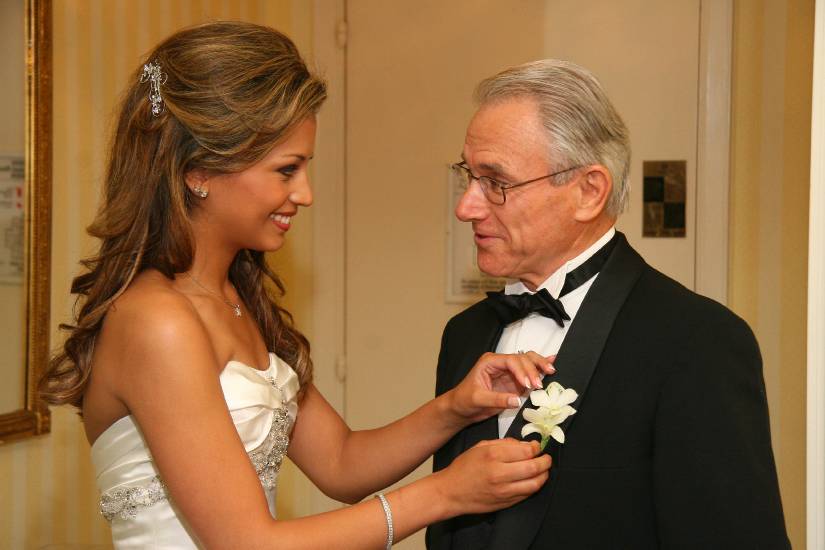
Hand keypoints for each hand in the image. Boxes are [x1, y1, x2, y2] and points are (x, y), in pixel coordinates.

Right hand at [435, 439, 550, 515]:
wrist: (452, 491)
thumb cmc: (464, 467)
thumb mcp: (481, 447)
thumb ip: (504, 443)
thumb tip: (524, 444)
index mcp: (493, 455)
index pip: (526, 451)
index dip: (536, 447)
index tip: (537, 446)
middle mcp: (500, 473)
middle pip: (534, 467)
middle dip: (545, 461)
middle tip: (546, 458)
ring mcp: (504, 490)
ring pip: (535, 484)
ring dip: (544, 475)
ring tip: (543, 470)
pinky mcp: (505, 502)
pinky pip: (527, 495)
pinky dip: (534, 486)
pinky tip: (533, 480)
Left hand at [444, 351, 554, 425]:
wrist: (462, 408)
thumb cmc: (465, 400)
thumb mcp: (478, 400)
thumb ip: (498, 399)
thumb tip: (518, 400)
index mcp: (490, 362)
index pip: (510, 361)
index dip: (522, 371)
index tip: (528, 385)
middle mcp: (501, 363)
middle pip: (522, 358)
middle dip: (533, 369)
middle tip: (539, 384)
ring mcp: (509, 371)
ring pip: (529, 361)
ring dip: (540, 366)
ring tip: (551, 371)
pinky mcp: (515, 381)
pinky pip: (530, 372)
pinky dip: (541, 368)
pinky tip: (552, 364)